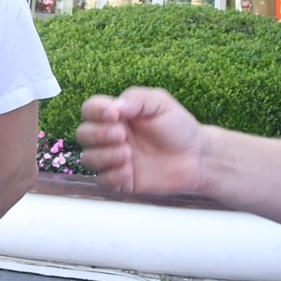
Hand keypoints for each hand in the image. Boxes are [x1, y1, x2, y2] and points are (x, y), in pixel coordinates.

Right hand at [77, 87, 206, 195]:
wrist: (198, 157)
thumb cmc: (178, 127)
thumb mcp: (160, 103)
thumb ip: (136, 99)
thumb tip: (113, 107)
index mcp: (115, 115)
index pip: (89, 109)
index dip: (95, 112)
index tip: (114, 115)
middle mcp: (110, 137)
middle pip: (83, 134)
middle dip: (98, 135)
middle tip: (122, 136)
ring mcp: (114, 159)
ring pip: (88, 159)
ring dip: (104, 156)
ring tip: (128, 154)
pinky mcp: (122, 181)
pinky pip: (102, 181)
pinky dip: (111, 176)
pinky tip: (129, 171)